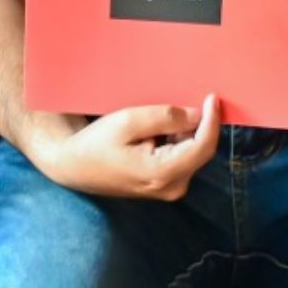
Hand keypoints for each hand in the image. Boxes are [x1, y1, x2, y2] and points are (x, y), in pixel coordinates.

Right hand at [19, 97, 221, 201]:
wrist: (74, 168)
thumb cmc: (96, 144)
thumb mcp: (127, 122)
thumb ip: (164, 118)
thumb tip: (197, 114)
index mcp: (162, 174)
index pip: (203, 146)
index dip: (212, 120)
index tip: (212, 97)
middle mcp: (171, 188)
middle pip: (200, 150)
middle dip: (198, 125)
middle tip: (185, 99)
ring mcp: (169, 189)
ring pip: (192, 153)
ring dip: (185, 132)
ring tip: (158, 118)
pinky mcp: (165, 185)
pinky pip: (182, 158)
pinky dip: (177, 140)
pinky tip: (156, 131)